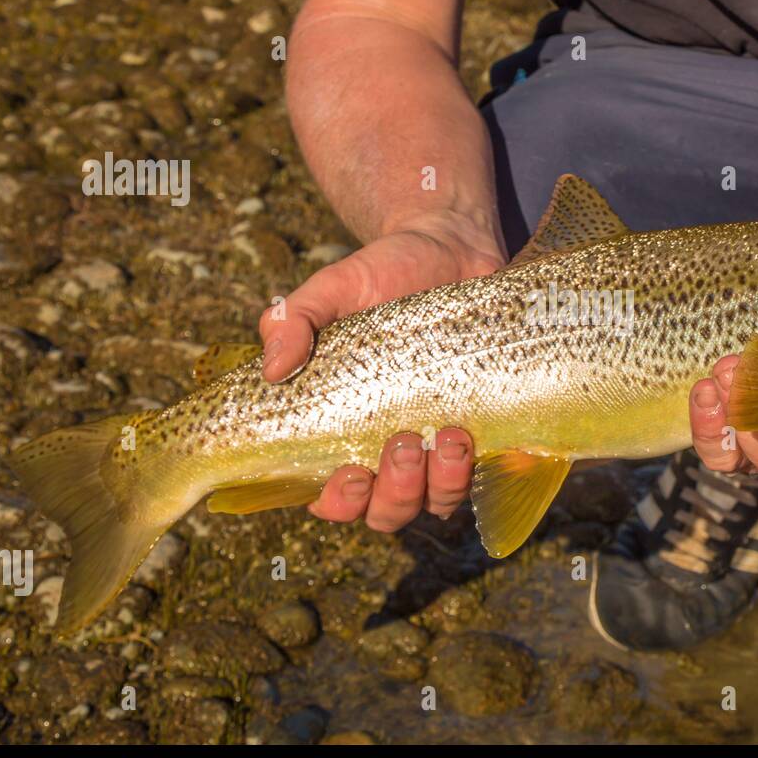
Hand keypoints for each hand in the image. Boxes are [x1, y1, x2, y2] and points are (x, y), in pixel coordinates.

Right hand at [259, 217, 503, 528]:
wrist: (450, 246)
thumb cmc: (382, 274)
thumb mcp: (333, 289)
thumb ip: (294, 321)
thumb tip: (272, 370)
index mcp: (345, 429)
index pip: (332, 496)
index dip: (338, 502)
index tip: (351, 473)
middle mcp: (389, 449)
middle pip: (387, 511)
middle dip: (394, 494)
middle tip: (402, 444)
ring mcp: (438, 445)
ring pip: (437, 502)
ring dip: (442, 484)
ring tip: (450, 436)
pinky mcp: (485, 429)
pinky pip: (486, 475)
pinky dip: (483, 470)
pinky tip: (479, 438)